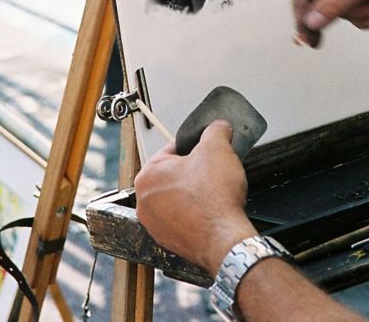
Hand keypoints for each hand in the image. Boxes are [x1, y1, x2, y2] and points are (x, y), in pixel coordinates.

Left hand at [134, 119, 255, 274]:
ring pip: (177, 197)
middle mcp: (145, 202)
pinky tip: (211, 210)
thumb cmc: (214, 199)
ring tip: (213, 191)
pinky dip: (195, 213)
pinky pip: (182, 218)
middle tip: (213, 171)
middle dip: (194, 170)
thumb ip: (215, 130)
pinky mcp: (169, 241)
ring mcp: (155, 224)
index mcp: (147, 175)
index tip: (208, 151)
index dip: (195, 147)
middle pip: (174, 174)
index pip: (172, 149)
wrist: (224, 239)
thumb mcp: (218, 147)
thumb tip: (218, 127)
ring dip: (194, 192)